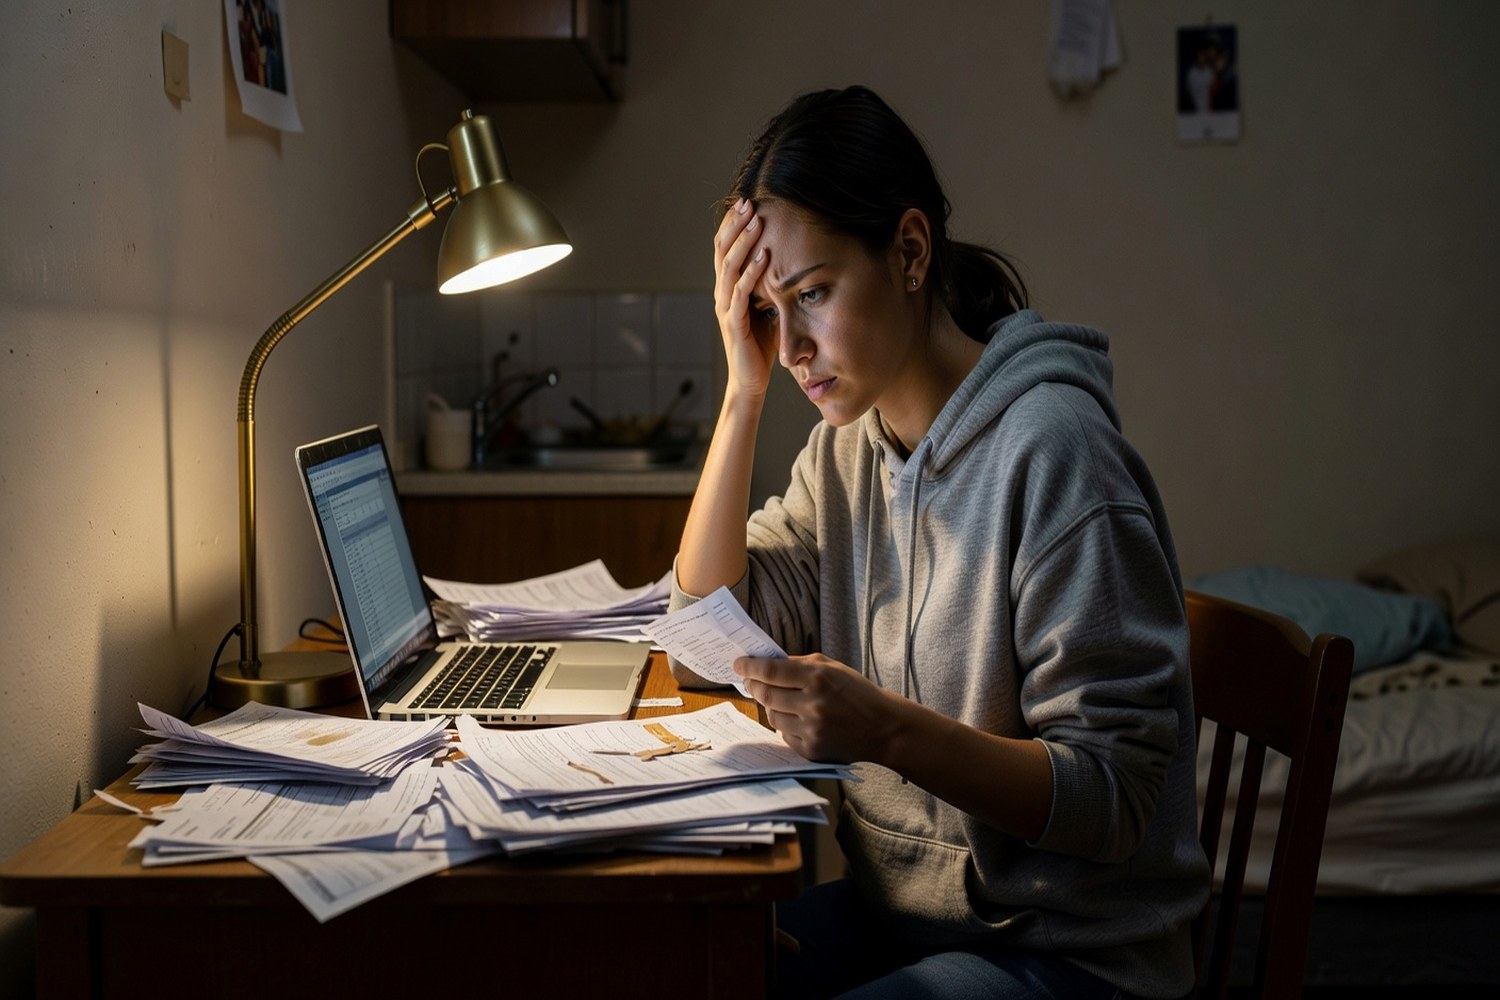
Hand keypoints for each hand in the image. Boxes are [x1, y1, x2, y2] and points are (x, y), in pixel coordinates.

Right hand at [713, 198, 775, 400]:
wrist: (751, 380)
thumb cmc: (762, 343)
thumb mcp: (770, 306)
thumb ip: (773, 284)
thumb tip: (793, 259)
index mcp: (728, 287)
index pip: (725, 248)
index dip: (733, 225)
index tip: (747, 202)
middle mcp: (722, 293)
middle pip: (721, 250)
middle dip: (735, 225)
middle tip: (748, 202)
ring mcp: (725, 308)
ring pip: (728, 268)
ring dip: (743, 242)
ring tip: (756, 222)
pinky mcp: (734, 324)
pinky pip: (740, 294)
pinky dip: (751, 273)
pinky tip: (763, 257)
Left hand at [733, 653, 902, 762]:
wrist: (883, 728)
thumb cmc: (858, 693)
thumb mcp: (833, 667)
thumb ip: (800, 663)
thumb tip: (767, 663)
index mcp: (818, 677)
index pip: (771, 670)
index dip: (750, 666)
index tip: (738, 663)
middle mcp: (813, 704)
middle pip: (766, 693)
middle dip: (753, 685)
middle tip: (749, 680)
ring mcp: (812, 729)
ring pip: (772, 715)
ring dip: (769, 705)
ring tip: (778, 698)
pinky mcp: (812, 750)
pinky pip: (784, 734)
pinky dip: (785, 723)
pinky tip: (796, 717)